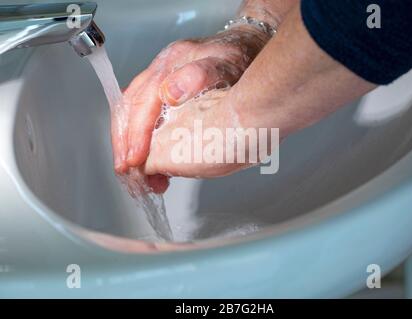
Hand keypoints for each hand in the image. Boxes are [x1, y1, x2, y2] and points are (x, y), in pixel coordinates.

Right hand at [112, 27, 268, 176]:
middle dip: (125, 142)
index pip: (141, 101)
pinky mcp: (167, 89)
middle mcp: (161, 70)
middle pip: (129, 107)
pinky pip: (143, 112)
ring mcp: (162, 78)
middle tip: (127, 170)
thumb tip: (170, 93)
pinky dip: (140, 136)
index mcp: (171, 63)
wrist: (249, 48)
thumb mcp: (226, 65)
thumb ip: (200, 75)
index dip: (136, 133)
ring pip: (132, 111)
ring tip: (135, 171)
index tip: (135, 160)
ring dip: (129, 142)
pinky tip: (148, 156)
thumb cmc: (241, 59)